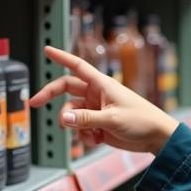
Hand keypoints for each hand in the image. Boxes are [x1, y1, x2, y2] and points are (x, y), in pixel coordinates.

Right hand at [29, 46, 178, 153]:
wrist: (157, 138)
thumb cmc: (142, 120)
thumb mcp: (112, 119)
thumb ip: (85, 119)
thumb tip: (62, 118)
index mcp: (102, 84)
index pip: (77, 66)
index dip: (61, 57)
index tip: (47, 50)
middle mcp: (96, 95)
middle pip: (66, 90)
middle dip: (51, 97)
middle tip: (34, 105)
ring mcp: (96, 110)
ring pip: (71, 114)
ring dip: (74, 126)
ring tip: (89, 135)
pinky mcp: (98, 125)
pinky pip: (80, 128)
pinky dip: (83, 136)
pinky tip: (97, 140)